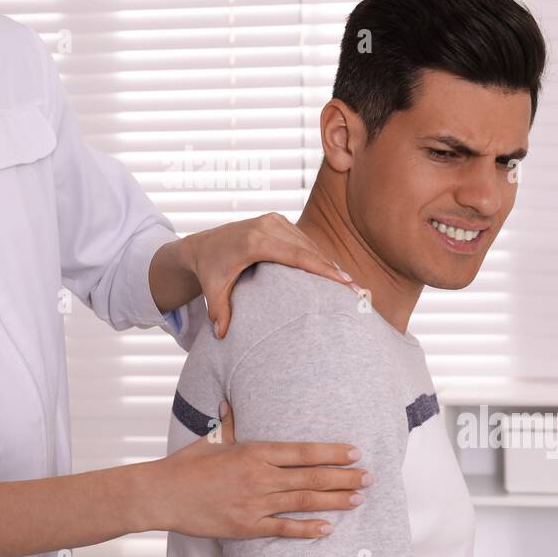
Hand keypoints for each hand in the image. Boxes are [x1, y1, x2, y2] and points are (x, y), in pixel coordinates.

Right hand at [145, 401, 370, 538]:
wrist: (161, 494)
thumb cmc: (186, 465)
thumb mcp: (212, 438)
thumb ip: (231, 422)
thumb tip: (231, 401)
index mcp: (253, 451)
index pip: (302, 451)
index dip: (331, 453)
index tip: (354, 452)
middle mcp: (258, 477)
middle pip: (310, 477)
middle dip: (343, 477)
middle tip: (369, 477)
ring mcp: (253, 504)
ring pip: (303, 501)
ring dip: (334, 501)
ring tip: (358, 499)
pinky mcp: (246, 527)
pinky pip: (283, 529)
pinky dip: (307, 529)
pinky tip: (328, 529)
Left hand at [180, 213, 353, 338]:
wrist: (200, 246)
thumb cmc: (209, 271)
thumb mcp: (212, 291)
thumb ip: (218, 311)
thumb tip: (221, 336)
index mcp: (255, 241)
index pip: (297, 256)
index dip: (323, 269)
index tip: (345, 281)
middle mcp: (267, 225)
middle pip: (309, 249)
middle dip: (333, 268)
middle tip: (357, 289)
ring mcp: (273, 220)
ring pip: (308, 243)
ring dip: (327, 262)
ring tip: (349, 283)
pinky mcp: (276, 221)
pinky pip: (302, 239)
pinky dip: (316, 254)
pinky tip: (331, 271)